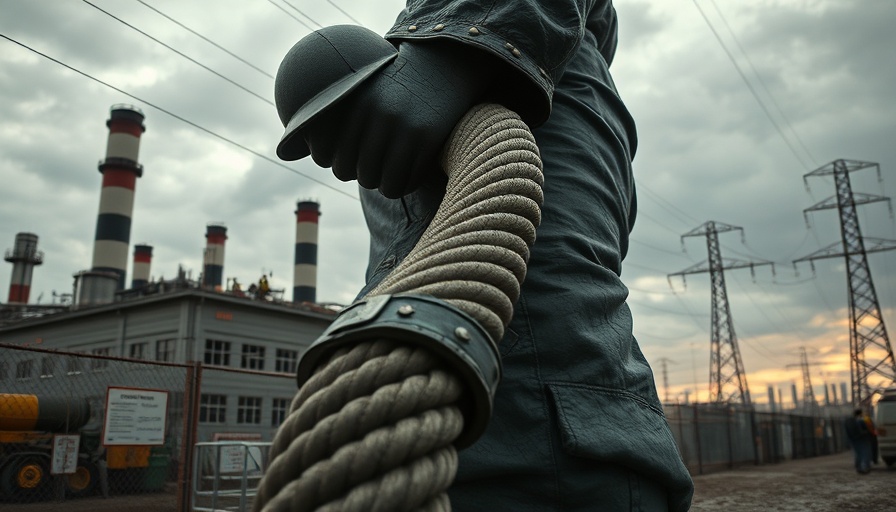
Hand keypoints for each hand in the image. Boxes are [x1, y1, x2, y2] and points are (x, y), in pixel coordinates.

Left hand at [302, 41, 494, 197]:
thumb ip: (329, 117)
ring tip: (388, 171)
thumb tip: (286, 152)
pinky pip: (401, 183)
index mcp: (352, 101)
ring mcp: (401, 127)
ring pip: (376, 182)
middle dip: (357, 171)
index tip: (343, 156)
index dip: (331, 160)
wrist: (442, 66)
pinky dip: (401, 185)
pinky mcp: (425, 140)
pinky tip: (406, 175)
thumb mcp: (360, 91)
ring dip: (380, 182)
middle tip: (370, 164)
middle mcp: (374, 114)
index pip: (324, 152)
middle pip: (348, 170)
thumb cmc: (394, 85)